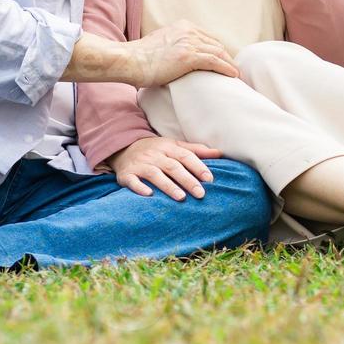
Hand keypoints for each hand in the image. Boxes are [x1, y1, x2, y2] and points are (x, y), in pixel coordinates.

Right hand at [106, 136, 222, 200]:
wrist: (124, 148)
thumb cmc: (156, 150)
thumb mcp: (174, 146)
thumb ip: (196, 150)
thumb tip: (220, 153)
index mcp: (168, 147)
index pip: (185, 156)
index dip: (198, 167)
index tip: (209, 179)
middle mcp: (154, 155)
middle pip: (172, 167)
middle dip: (187, 180)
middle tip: (200, 194)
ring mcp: (140, 165)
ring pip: (155, 174)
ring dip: (168, 186)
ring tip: (181, 198)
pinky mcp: (126, 175)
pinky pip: (132, 181)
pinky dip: (140, 188)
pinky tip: (149, 195)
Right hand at [124, 20, 238, 86]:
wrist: (129, 60)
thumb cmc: (139, 58)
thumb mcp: (160, 44)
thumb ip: (172, 46)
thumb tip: (176, 59)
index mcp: (182, 27)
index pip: (207, 38)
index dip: (218, 50)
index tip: (224, 60)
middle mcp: (188, 31)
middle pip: (215, 44)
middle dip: (226, 57)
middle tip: (232, 69)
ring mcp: (189, 43)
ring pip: (218, 52)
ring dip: (229, 64)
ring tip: (236, 74)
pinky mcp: (188, 56)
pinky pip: (215, 61)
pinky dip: (226, 68)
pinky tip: (233, 75)